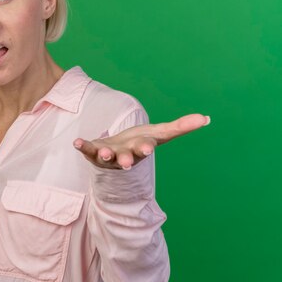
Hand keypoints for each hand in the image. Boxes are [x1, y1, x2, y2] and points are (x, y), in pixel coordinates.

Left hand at [73, 113, 210, 169]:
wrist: (118, 152)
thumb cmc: (140, 142)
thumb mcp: (160, 133)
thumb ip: (181, 126)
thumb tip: (207, 118)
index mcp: (140, 148)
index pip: (144, 148)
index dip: (145, 148)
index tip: (147, 149)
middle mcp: (125, 154)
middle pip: (125, 158)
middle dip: (124, 159)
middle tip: (124, 163)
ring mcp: (109, 155)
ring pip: (107, 157)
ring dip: (106, 155)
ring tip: (105, 153)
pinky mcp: (94, 152)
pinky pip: (87, 149)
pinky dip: (82, 146)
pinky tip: (76, 142)